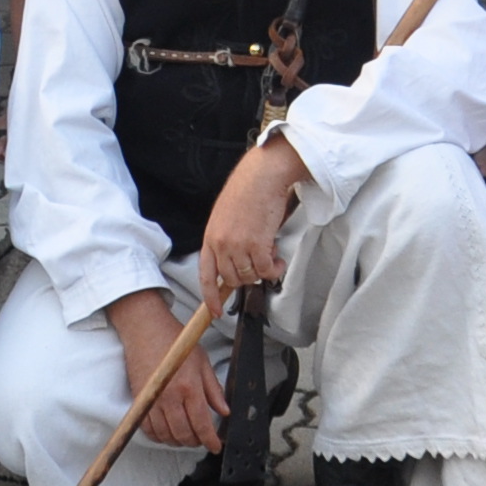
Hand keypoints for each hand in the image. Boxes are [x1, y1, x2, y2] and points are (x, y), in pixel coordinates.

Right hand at [107, 288, 229, 452]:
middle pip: (184, 434)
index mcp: (189, 386)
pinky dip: (160, 436)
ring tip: (187, 436)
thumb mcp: (202, 361)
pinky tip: (168, 432)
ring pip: (166, 436)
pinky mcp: (139, 401)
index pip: (202, 424)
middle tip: (203, 439)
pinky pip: (148, 429)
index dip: (210, 440)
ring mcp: (152, 401)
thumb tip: (224, 410)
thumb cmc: (174, 341)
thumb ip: (214, 389)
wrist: (145, 329)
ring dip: (178, 441)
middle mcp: (169, 397)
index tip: (215, 446)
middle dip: (196, 442)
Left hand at [199, 137, 306, 297]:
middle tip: (260, 263)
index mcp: (210, 236)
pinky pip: (266, 271)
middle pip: (232, 278)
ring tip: (272, 255)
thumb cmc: (247, 190)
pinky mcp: (257, 245)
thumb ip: (227, 239)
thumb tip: (238, 261)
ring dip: (263, 271)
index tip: (215, 310)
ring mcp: (238, 245)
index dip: (210, 296)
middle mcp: (221, 243)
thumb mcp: (226, 215)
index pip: (206, 275)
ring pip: (250, 276)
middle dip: (248, 276)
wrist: (262, 175)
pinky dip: (275, 269)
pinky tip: (279, 259)